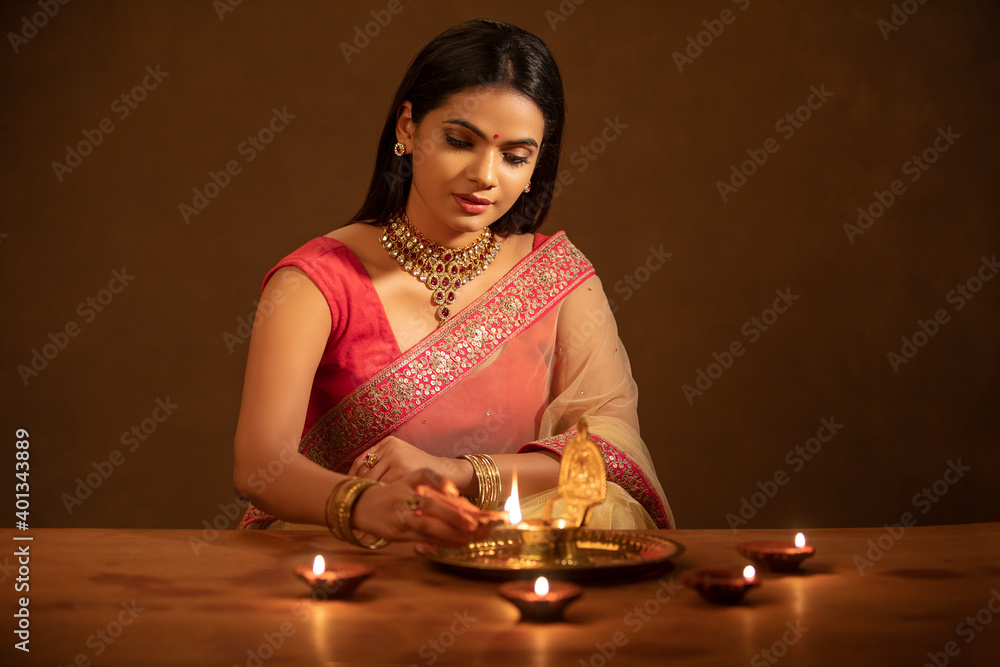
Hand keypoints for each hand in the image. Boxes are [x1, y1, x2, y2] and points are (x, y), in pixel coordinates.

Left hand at [348, 436, 474, 494]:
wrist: (446, 474)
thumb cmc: (420, 470)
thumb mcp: (401, 459)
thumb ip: (382, 464)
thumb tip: (354, 480)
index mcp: (387, 443)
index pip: (361, 461)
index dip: (352, 476)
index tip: (346, 489)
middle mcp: (390, 448)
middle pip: (365, 471)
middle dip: (358, 487)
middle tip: (351, 500)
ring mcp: (397, 458)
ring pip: (373, 480)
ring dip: (367, 493)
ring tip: (361, 505)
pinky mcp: (403, 470)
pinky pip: (384, 487)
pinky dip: (379, 497)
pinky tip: (377, 506)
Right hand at [351, 468, 490, 546]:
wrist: (360, 506)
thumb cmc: (391, 495)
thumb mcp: (408, 484)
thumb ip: (433, 491)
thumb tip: (464, 504)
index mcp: (408, 479)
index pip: (428, 476)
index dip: (443, 483)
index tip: (457, 493)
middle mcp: (404, 495)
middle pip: (431, 503)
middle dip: (456, 515)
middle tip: (476, 522)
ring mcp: (401, 515)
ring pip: (427, 523)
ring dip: (451, 531)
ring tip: (470, 535)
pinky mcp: (398, 532)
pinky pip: (423, 537)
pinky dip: (442, 541)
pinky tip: (459, 543)